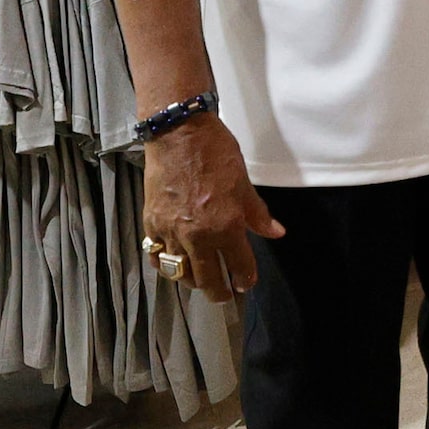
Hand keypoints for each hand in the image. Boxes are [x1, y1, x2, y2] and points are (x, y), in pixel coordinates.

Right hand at [141, 116, 283, 302]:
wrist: (179, 134)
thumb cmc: (216, 154)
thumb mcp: (244, 183)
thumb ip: (258, 214)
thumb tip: (276, 232)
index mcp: (226, 226)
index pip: (239, 266)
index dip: (245, 280)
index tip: (246, 284)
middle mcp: (198, 236)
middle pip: (207, 280)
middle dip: (219, 292)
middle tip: (224, 294)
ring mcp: (172, 232)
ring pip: (180, 272)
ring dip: (193, 281)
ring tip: (201, 279)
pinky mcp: (152, 224)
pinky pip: (157, 255)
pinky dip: (166, 264)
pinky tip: (174, 263)